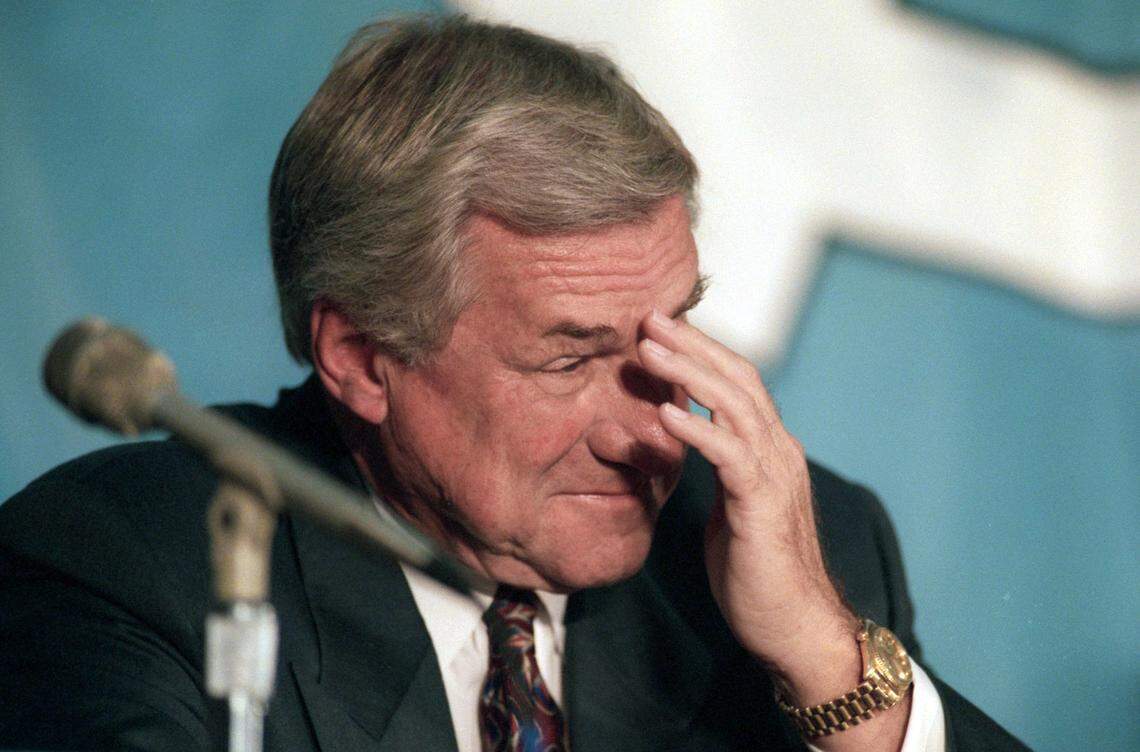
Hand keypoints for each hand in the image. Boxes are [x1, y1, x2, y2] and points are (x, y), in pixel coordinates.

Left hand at [638, 309, 910, 749]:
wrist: (795, 627)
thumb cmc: (757, 572)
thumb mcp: (730, 508)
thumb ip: (717, 469)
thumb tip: (685, 442)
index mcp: (769, 449)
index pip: (737, 382)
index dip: (700, 351)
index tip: (659, 329)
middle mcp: (779, 451)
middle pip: (737, 378)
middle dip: (692, 344)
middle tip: (648, 317)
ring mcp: (775, 475)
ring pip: (735, 405)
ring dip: (688, 373)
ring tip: (647, 350)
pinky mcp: (763, 506)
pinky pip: (729, 456)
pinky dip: (698, 430)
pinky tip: (665, 414)